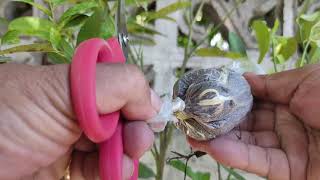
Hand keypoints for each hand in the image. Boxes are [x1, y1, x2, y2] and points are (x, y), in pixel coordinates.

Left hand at [0, 63, 160, 179]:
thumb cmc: (7, 117)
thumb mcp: (60, 87)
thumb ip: (116, 83)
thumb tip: (153, 100)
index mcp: (74, 88)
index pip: (120, 90)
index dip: (137, 101)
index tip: (145, 116)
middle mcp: (76, 115)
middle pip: (122, 121)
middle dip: (135, 131)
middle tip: (136, 141)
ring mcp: (72, 147)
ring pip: (116, 151)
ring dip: (126, 158)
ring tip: (121, 165)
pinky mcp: (69, 174)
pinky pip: (103, 174)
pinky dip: (114, 174)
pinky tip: (115, 173)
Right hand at [189, 64, 319, 179]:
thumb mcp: (303, 80)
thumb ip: (270, 83)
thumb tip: (241, 79)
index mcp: (289, 101)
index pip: (251, 102)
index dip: (228, 100)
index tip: (205, 98)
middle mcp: (285, 125)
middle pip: (244, 124)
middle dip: (217, 122)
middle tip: (191, 120)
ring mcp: (286, 149)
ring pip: (246, 145)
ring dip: (218, 141)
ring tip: (192, 134)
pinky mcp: (289, 172)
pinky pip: (258, 163)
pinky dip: (235, 155)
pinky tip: (213, 147)